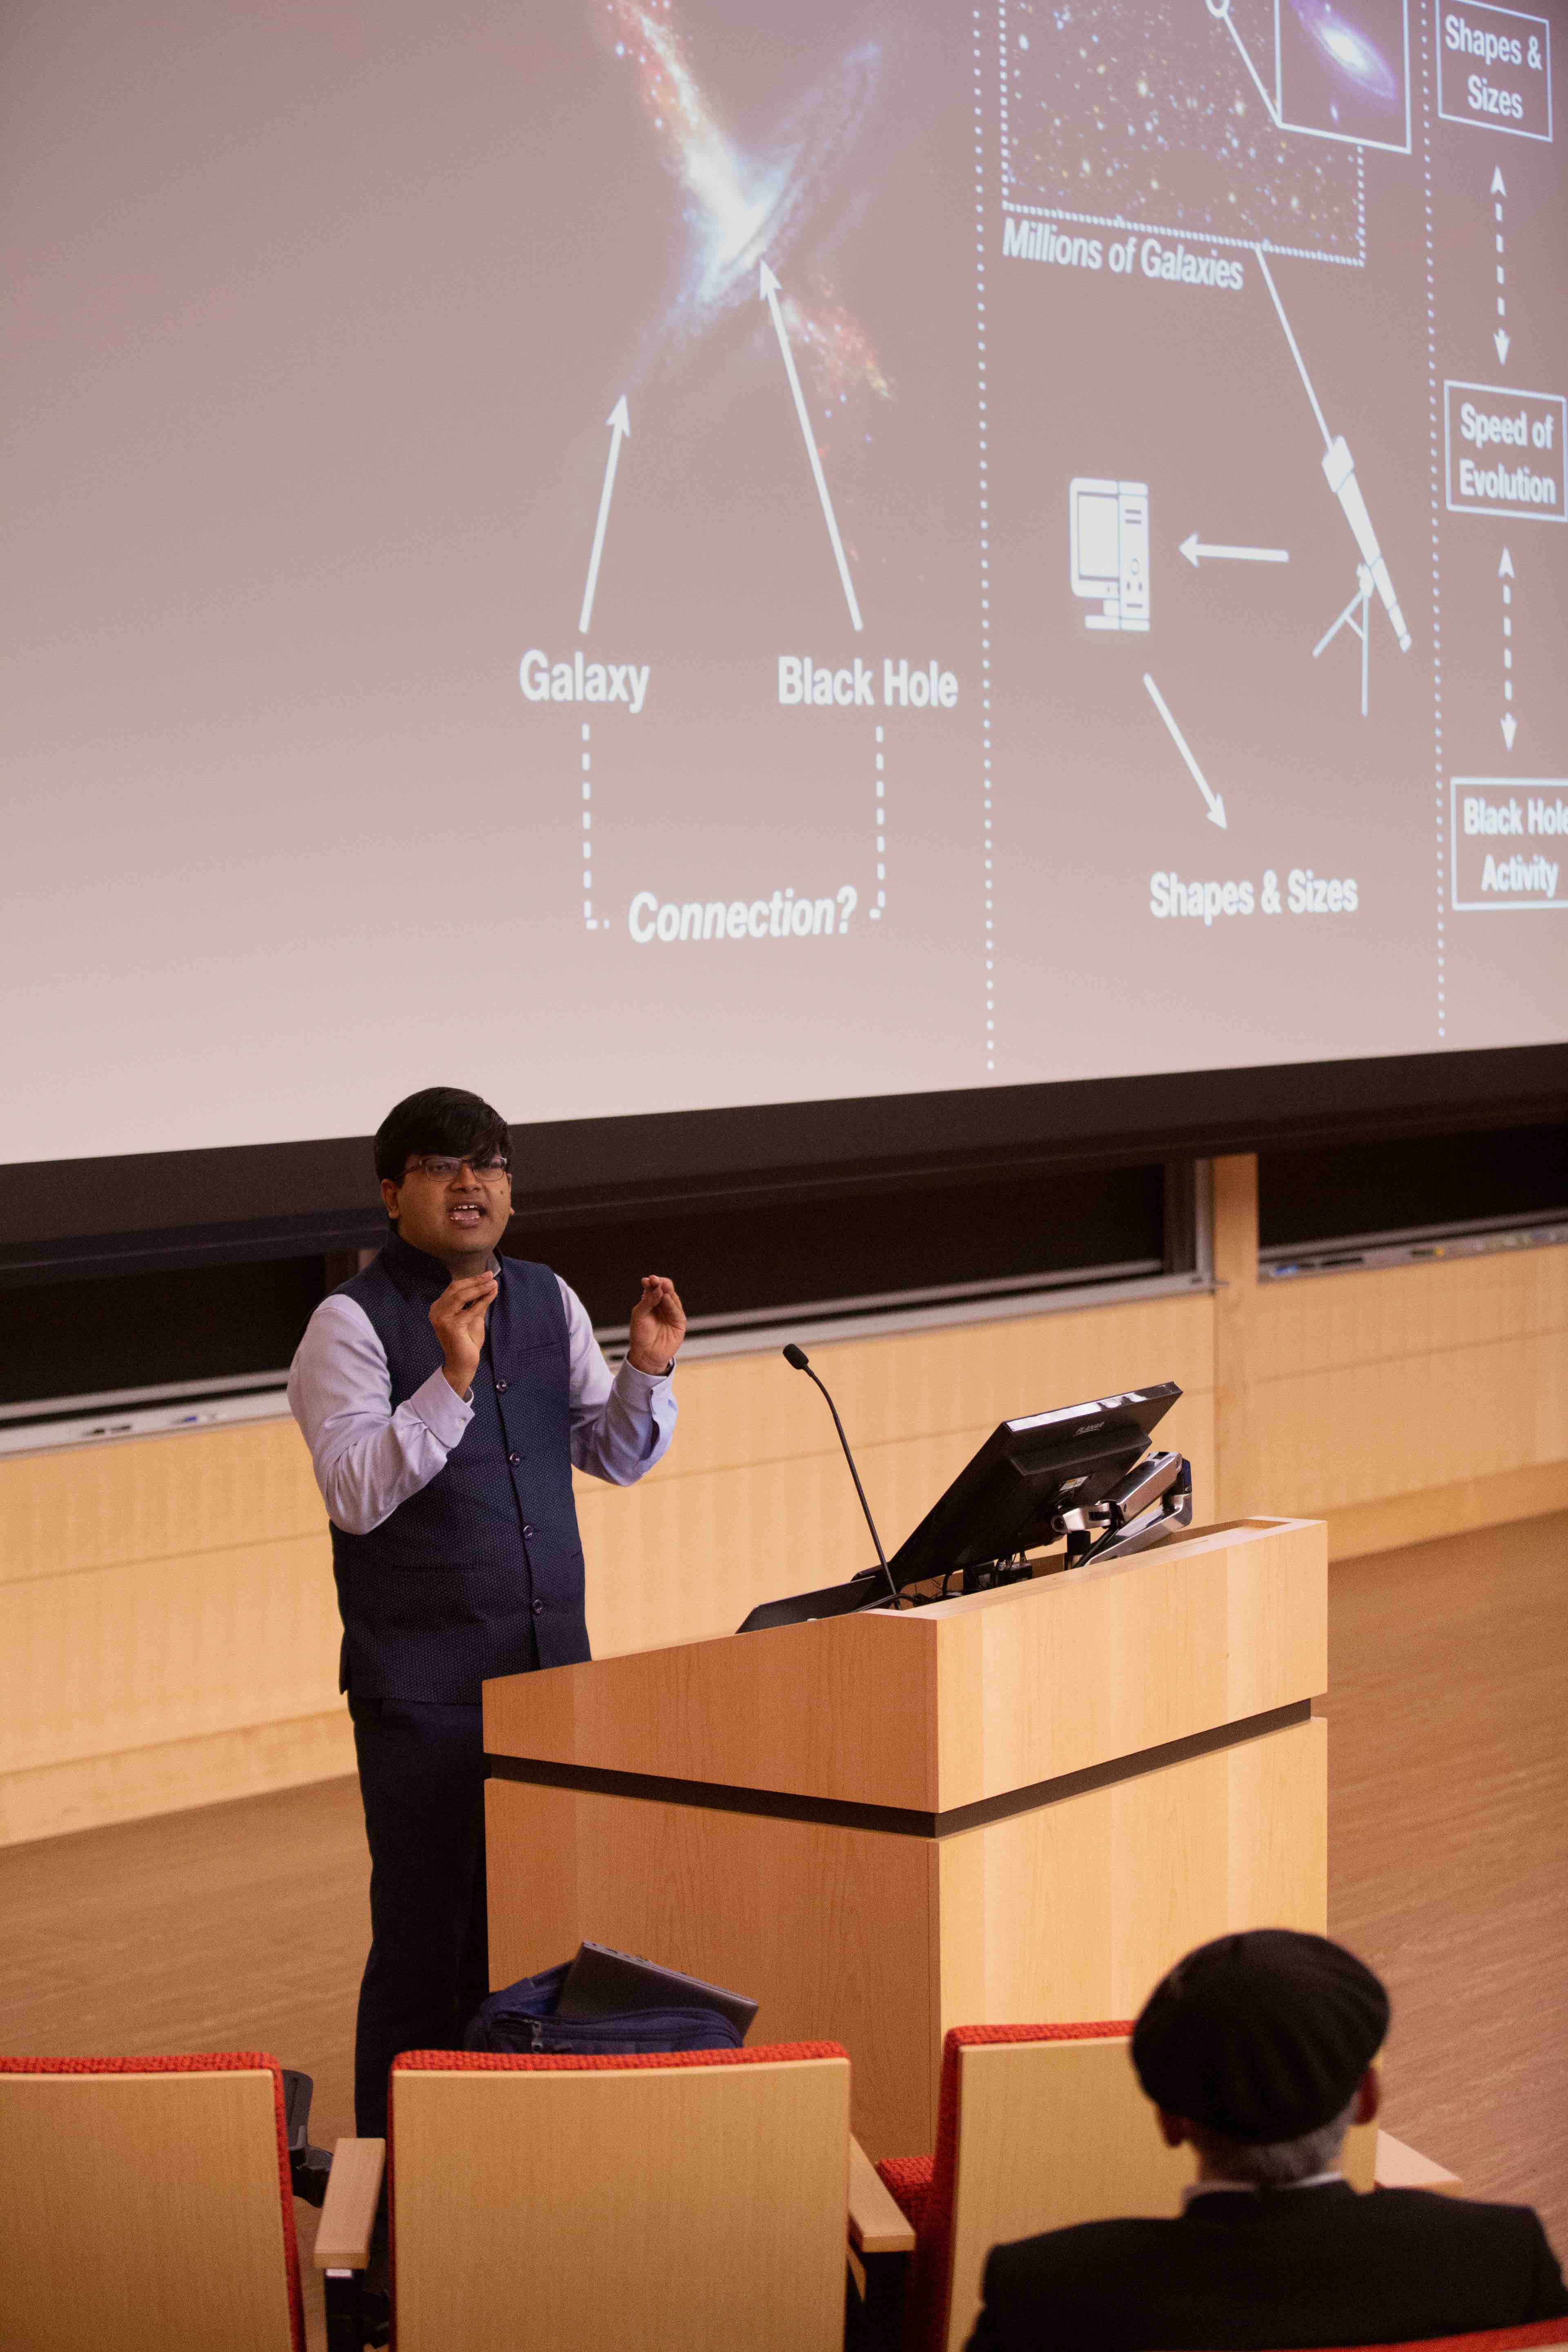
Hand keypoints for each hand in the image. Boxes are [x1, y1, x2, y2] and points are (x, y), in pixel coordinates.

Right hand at [430, 1272, 496, 1394]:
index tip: (487, 1275)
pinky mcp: (450, 1327)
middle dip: (475, 1281)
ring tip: (493, 1284)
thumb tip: (489, 1285)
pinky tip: (492, 1295)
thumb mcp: (473, 1317)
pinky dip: (482, 1301)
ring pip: (461, 1296)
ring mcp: (441, 1319)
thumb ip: (478, 1302)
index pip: (454, 1288)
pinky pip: (469, 1310)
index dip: (471, 1280)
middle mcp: (436, 1312)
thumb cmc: (467, 1341)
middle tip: (490, 1276)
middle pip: (456, 1289)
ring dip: (479, 1288)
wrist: (463, 1363)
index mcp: (439, 1308)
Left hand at [627, 1275, 685, 1373]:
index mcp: (651, 1302)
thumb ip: (648, 1301)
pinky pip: (676, 1310)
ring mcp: (671, 1313)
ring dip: (667, 1291)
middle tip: (657, 1280)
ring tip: (662, 1286)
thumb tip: (657, 1287)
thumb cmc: (640, 1334)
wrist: (646, 1354)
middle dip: (661, 1284)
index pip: (654, 1288)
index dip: (652, 1282)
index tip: (648, 1279)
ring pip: (672, 1298)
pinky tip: (666, 1297)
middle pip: (665, 1290)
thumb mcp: (640, 1315)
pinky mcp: (679, 1322)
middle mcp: (662, 1306)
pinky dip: (671, 1303)